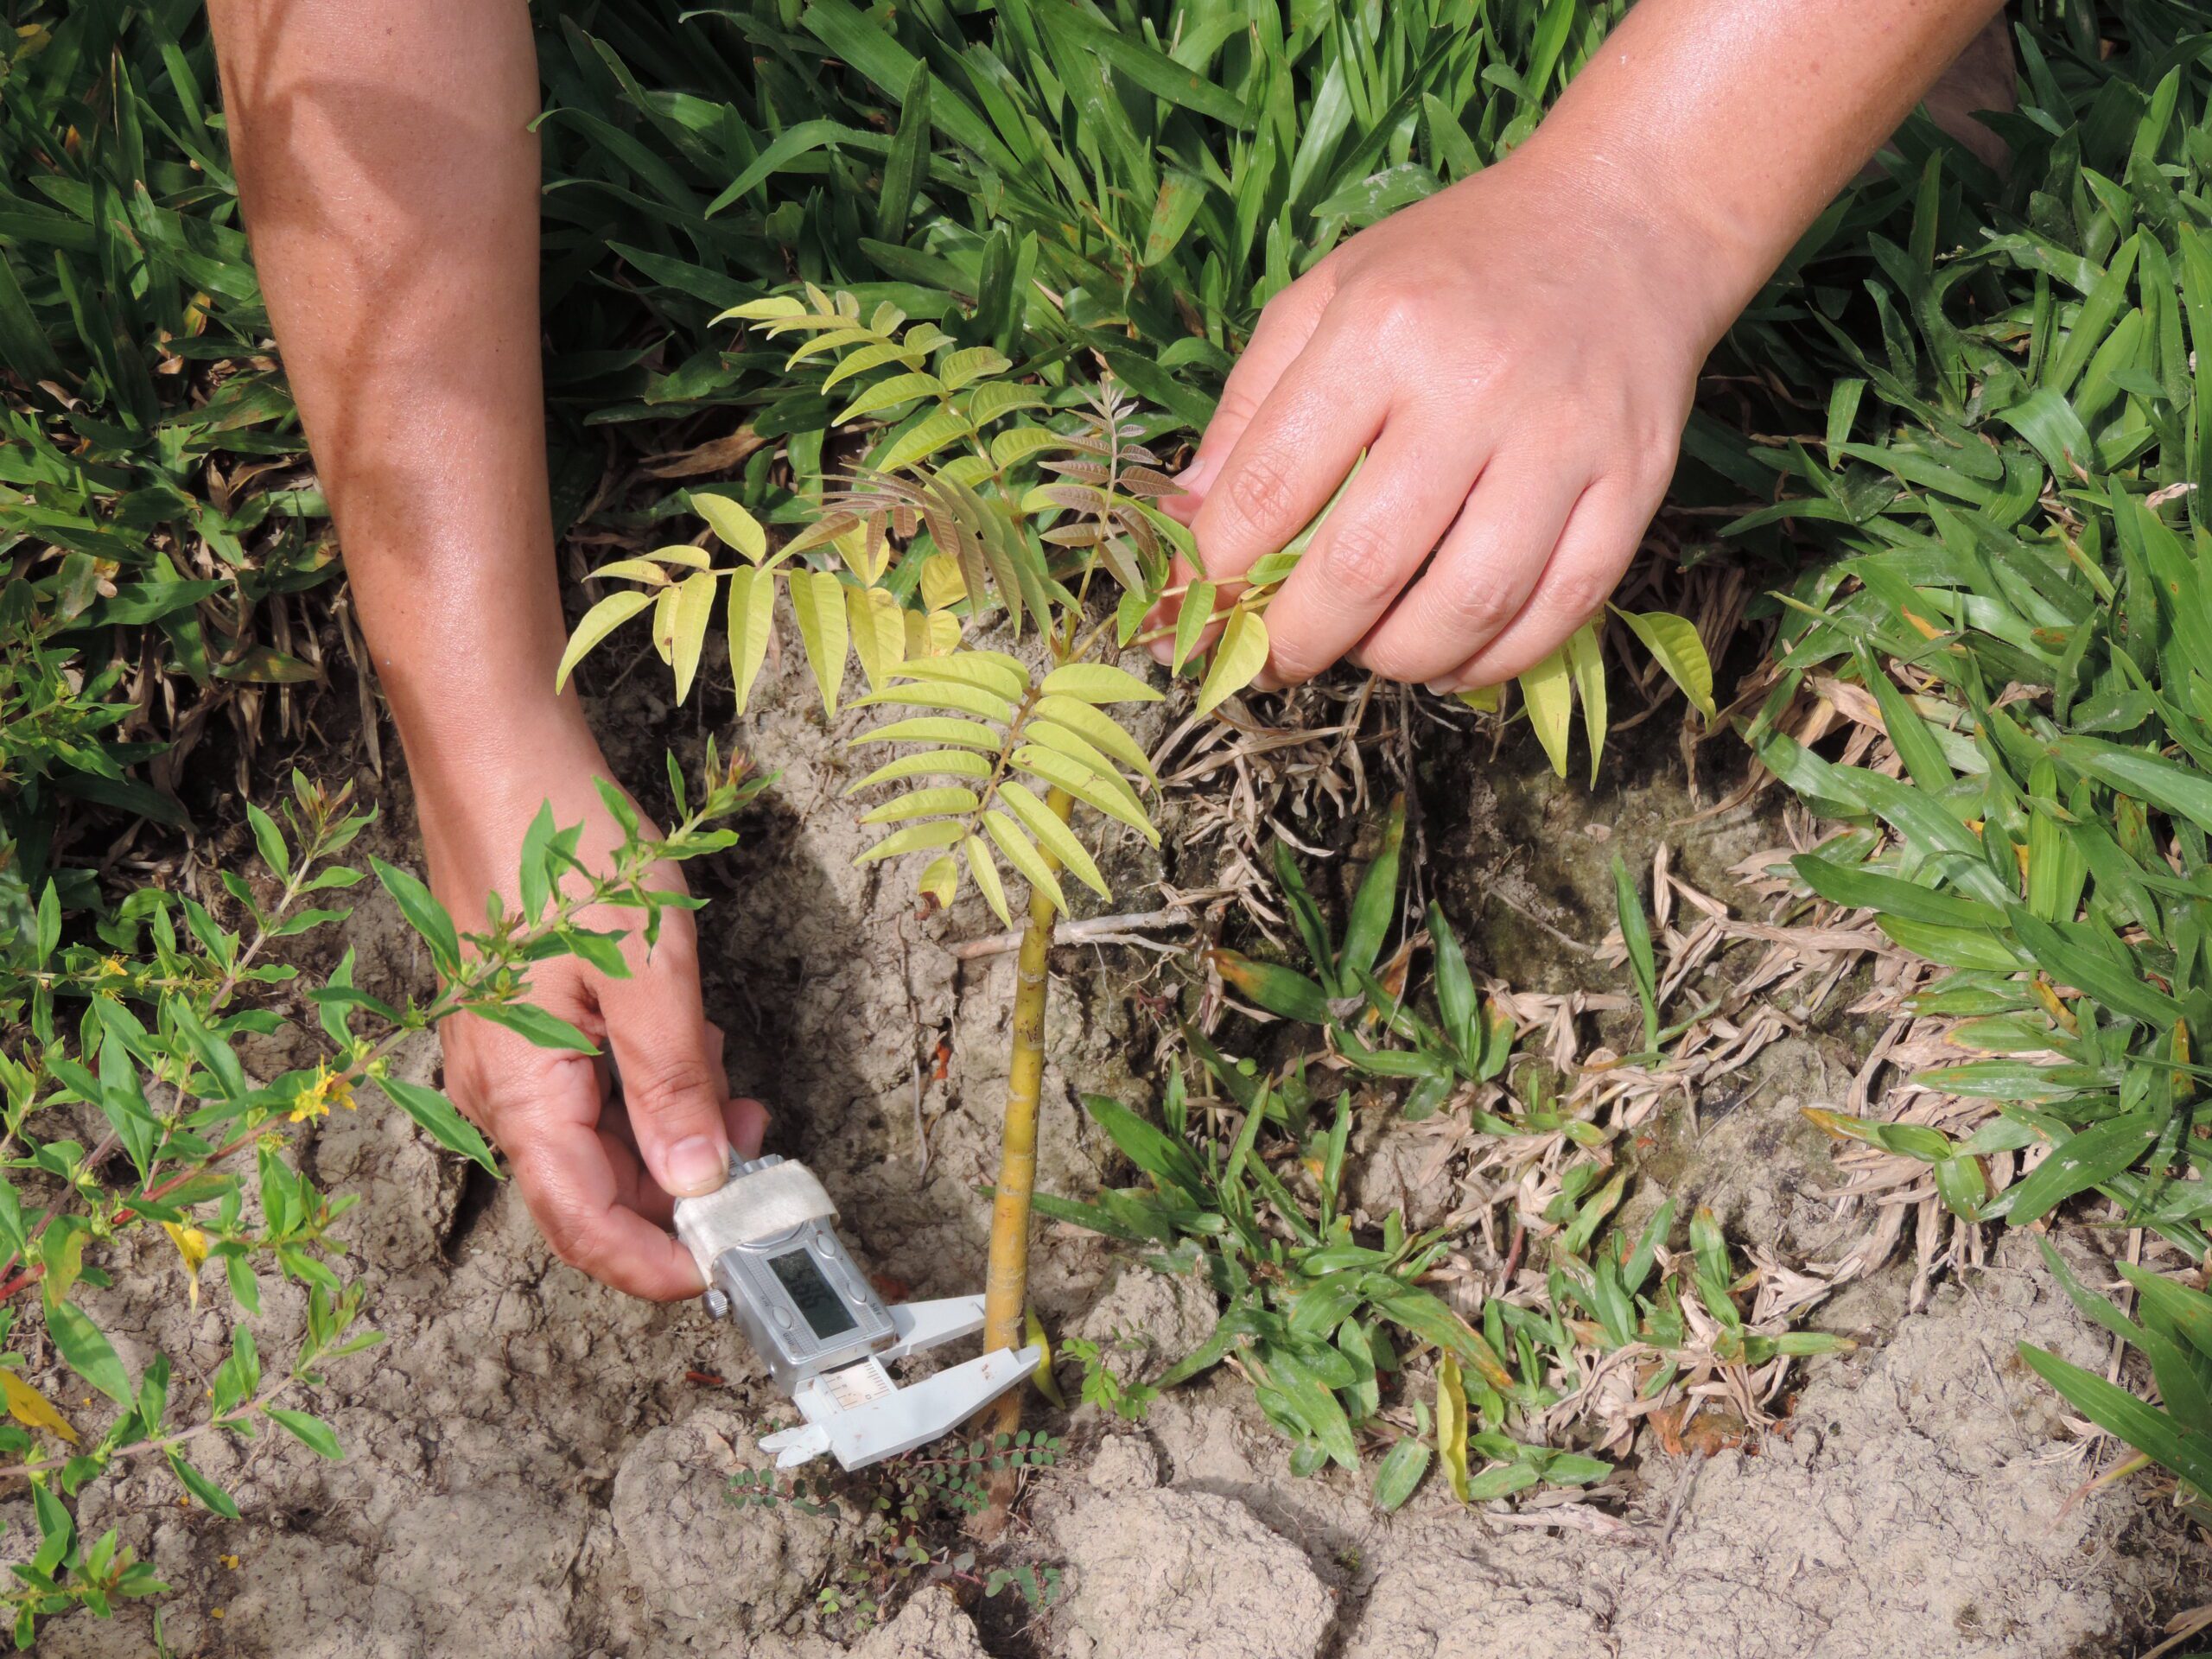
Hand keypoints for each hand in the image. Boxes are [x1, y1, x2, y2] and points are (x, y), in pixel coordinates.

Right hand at [418, 713, 765, 1299]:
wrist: (498, 749)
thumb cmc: (565, 846)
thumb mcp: (648, 970)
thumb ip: (673, 1085)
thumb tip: (700, 1181)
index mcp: (521, 1093)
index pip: (586, 1226)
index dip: (658, 1266)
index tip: (728, 1270)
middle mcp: (499, 1089)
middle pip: (593, 1189)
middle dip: (683, 1187)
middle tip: (761, 1149)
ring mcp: (507, 1053)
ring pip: (595, 1137)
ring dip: (671, 1127)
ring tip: (728, 1072)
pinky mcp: (523, 1018)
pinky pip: (587, 1086)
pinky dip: (647, 1081)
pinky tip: (688, 1039)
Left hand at [1157, 148, 1732, 692]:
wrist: (1625, 221)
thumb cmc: (1455, 265)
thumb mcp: (1329, 295)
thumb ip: (1247, 411)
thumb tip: (1183, 531)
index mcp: (1380, 329)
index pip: (1271, 488)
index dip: (1221, 574)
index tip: (1202, 612)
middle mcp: (1473, 385)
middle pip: (1367, 566)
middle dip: (1302, 639)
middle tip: (1280, 656)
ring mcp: (1562, 440)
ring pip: (1467, 605)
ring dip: (1397, 659)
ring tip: (1367, 652)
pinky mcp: (1633, 482)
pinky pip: (1560, 609)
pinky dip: (1493, 660)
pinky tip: (1450, 658)